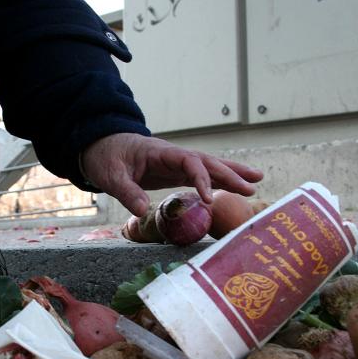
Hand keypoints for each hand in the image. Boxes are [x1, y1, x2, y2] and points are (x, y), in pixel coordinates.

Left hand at [81, 133, 263, 215]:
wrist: (101, 147)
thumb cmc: (105, 157)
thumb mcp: (110, 176)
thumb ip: (127, 192)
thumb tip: (143, 212)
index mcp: (160, 152)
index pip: (189, 161)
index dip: (202, 178)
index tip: (209, 199)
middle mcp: (173, 156)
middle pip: (206, 162)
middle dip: (230, 174)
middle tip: (252, 186)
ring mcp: (175, 163)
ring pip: (208, 167)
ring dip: (231, 174)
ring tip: (256, 182)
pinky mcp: (174, 172)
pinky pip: (200, 176)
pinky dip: (217, 182)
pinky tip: (233, 188)